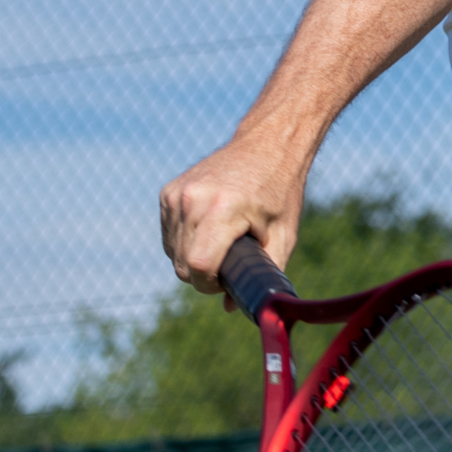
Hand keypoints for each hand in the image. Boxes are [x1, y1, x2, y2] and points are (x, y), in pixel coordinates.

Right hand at [159, 141, 302, 295]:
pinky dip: (184, 242)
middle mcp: (192, 200)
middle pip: (182, 264)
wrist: (268, 144)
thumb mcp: (283, 235)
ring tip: (222, 244)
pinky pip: (169, 234)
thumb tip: (234, 308)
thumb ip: (263, 273)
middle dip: (203, 276)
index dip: (210, 285)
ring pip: (171, 252)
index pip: (198, 266)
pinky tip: (208, 232)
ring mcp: (176, 194)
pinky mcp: (168, 192)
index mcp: (223, 210)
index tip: (228, 281)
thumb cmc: (281, 191)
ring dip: (193, 259)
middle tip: (230, 264)